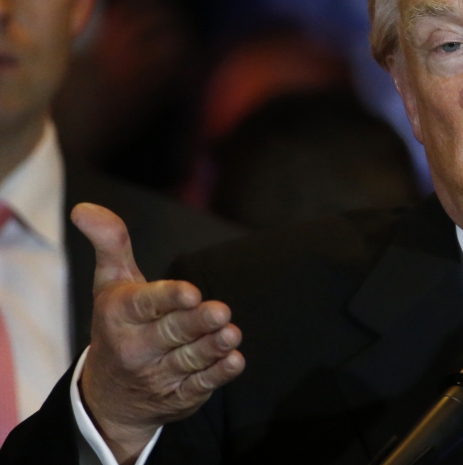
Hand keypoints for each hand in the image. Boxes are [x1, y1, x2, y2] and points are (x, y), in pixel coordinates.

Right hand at [73, 203, 244, 462]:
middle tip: (221, 312)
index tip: (190, 291)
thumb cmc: (119, 325)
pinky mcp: (178, 397)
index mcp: (120, 316)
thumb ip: (110, 244)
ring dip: (213, 347)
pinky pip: (200, 386)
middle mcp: (136, 348)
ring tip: (231, 333)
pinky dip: (218, 375)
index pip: (145, 304)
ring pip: (189, 359)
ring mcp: (157, 376)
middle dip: (197, 323)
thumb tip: (84, 209)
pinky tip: (235, 360)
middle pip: (172, 332)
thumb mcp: (110, 285)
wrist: (109, 397)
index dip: (168, 298)